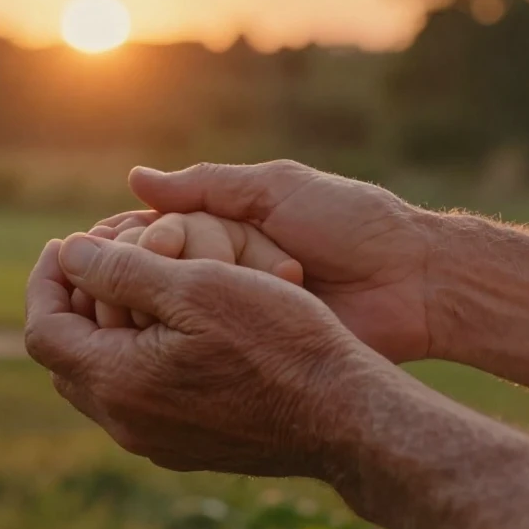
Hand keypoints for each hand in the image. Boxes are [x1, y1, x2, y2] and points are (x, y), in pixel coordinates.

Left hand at [25, 235, 373, 476]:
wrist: (342, 412)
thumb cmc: (278, 339)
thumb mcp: (197, 285)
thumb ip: (121, 269)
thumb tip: (68, 253)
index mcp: (118, 381)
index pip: (45, 329)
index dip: (45, 281)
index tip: (64, 245)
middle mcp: (127, 422)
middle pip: (66, 358)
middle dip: (70, 306)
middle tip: (91, 262)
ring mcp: (157, 441)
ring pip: (100, 382)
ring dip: (103, 333)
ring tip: (129, 288)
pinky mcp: (187, 447)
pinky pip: (136, 401)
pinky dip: (133, 359)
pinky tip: (167, 329)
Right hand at [98, 161, 434, 362]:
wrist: (414, 282)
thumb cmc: (351, 223)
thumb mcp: (275, 189)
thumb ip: (207, 187)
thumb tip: (135, 178)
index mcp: (226, 226)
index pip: (153, 229)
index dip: (127, 237)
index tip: (114, 239)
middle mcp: (223, 270)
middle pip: (153, 271)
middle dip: (144, 265)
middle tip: (146, 265)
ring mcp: (236, 314)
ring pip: (172, 309)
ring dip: (160, 301)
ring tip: (151, 299)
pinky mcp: (253, 350)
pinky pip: (206, 346)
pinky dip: (185, 339)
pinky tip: (162, 337)